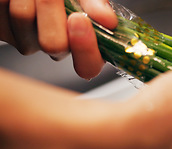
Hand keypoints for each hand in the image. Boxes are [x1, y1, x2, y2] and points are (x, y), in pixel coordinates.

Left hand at [0, 0, 116, 78]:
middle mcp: (58, 46)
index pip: (89, 67)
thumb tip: (108, 21)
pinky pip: (3, 18)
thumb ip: (96, 6)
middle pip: (54, 46)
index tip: (79, 20)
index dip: (85, 50)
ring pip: (24, 23)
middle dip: (51, 10)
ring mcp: (29, 41)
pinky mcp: (4, 31)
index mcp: (85, 42)